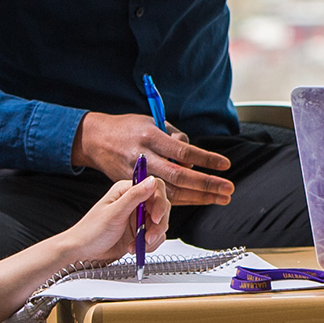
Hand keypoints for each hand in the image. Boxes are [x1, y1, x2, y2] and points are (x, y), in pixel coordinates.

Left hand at [64, 173, 171, 266]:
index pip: (155, 189)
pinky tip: (134, 248)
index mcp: (127, 191)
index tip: (155, 217)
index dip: (159, 203)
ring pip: (160, 224)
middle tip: (148, 236)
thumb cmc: (91, 231)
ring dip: (152, 237)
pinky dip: (148, 245)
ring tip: (139, 244)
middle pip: (161, 208)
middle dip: (157, 224)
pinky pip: (155, 237)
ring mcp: (138, 218)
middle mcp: (134, 203)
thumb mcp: (114, 213)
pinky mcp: (139, 232)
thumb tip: (152, 181)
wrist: (83, 252)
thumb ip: (135, 196)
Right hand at [72, 111, 233, 205]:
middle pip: (179, 176)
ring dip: (198, 197)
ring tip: (220, 198)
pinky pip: (159, 197)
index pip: (182, 152)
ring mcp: (136, 175)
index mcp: (150, 137)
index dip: (205, 160)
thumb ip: (175, 138)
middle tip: (228, 188)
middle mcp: (143, 157)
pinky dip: (181, 200)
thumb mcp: (152, 122)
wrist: (95, 139)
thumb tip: (193, 157)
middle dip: (206, 185)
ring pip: (170, 192)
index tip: (224, 165)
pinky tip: (199, 200)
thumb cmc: (127, 128)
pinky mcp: (131, 187)